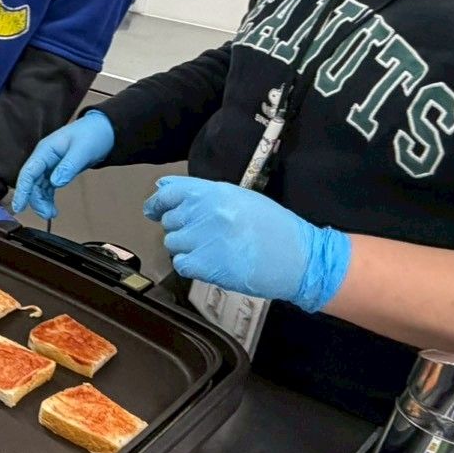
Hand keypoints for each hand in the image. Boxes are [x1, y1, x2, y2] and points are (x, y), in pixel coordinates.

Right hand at [11, 111, 115, 219]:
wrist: (103, 130)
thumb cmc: (92, 134)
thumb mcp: (82, 150)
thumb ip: (68, 166)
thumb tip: (55, 183)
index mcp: (45, 150)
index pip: (29, 172)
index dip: (23, 190)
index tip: (19, 206)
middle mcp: (44, 158)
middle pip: (31, 182)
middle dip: (35, 200)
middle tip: (47, 214)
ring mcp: (49, 165)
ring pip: (38, 187)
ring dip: (41, 201)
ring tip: (51, 213)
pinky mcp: (56, 171)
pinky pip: (46, 187)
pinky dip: (47, 198)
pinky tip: (52, 207)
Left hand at [143, 177, 350, 311]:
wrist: (300, 258)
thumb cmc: (275, 227)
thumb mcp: (241, 198)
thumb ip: (202, 193)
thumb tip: (164, 188)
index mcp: (214, 193)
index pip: (169, 192)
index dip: (157, 202)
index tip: (153, 210)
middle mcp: (204, 212)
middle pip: (169, 220)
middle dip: (181, 227)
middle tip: (203, 234)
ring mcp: (202, 239)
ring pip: (172, 242)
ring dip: (186, 247)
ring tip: (211, 249)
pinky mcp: (205, 264)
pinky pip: (180, 263)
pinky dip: (190, 265)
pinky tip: (209, 263)